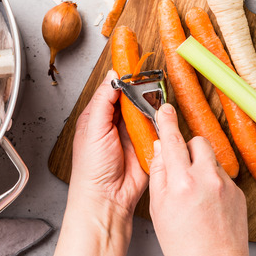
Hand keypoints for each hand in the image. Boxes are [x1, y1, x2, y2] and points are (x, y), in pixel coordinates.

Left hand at [46, 70, 148, 255]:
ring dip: (152, 105)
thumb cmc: (91, 169)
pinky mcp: (148, 145)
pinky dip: (162, 122)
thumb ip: (104, 100)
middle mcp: (116, 123)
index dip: (123, 74)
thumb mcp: (93, 127)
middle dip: (142, 88)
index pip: (112, 88)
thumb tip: (113, 75)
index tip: (133, 56)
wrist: (107, 199)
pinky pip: (158, 128)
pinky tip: (163, 116)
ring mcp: (133, 134)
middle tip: (152, 75)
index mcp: (98, 116)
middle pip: (133, 97)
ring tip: (158, 94)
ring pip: (147, 110)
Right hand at [149, 104, 255, 255]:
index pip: (173, 139)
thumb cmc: (184, 246)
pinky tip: (208, 204)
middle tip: (180, 168)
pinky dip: (214, 182)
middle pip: (197, 142)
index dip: (167, 121)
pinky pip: (223, 175)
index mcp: (181, 182)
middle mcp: (206, 178)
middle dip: (187, 149)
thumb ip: (159, 174)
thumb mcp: (159, 209)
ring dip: (201, 165)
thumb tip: (161, 149)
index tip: (164, 109)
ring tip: (194, 191)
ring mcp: (226, 185)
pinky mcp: (240, 193)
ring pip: (211, 158)